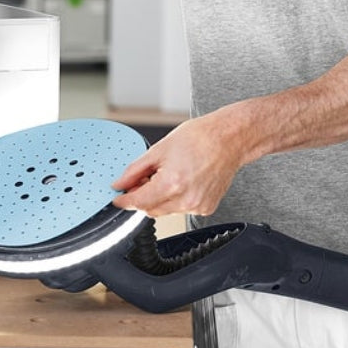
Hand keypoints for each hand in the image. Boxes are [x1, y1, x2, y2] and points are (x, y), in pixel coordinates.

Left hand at [111, 111, 243, 216]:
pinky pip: (182, 209)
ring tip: (170, 173)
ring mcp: (198, 206)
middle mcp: (186, 199)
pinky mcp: (206, 208)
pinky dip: (177, 199)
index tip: (117, 198)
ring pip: (166, 210)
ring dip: (160, 197)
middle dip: (143, 196)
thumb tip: (120, 183)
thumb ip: (135, 170)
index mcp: (172, 183)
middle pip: (151, 209)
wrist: (229, 138)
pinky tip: (184, 180)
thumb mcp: (159, 149)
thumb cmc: (199, 137)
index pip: (138, 202)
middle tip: (144, 178)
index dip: (124, 200)